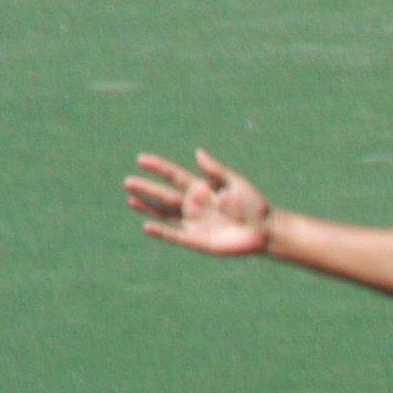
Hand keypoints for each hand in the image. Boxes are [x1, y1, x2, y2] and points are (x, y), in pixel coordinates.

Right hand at [127, 150, 273, 255]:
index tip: (141, 159)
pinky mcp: (196, 240)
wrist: (265, 231)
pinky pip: (174, 235)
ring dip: (147, 208)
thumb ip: (215, 170)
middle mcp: (193, 205)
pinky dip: (161, 231)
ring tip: (130, 199)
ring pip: (164, 214)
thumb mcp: (235, 183)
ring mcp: (193, 222)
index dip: (158, 168)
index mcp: (201, 189)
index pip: (174, 176)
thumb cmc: (254, 205)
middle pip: (164, 195)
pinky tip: (146, 225)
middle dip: (146, 188)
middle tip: (128, 181)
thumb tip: (198, 152)